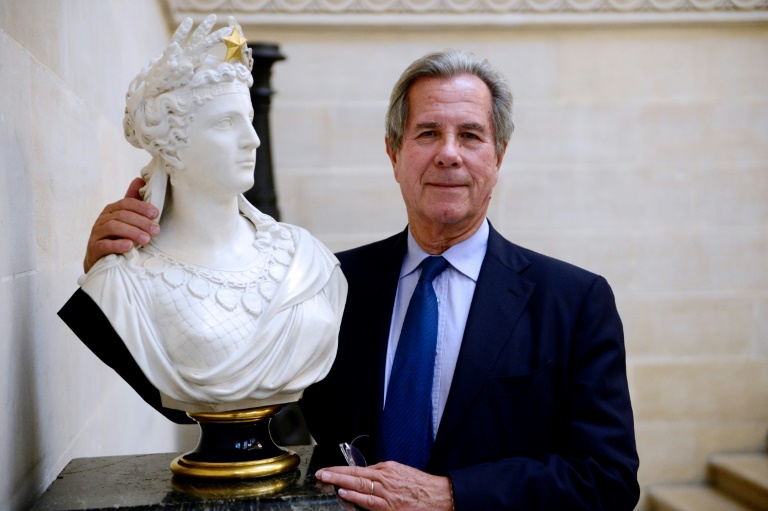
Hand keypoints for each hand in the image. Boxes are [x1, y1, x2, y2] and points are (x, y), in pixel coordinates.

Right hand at [83, 178, 159, 272]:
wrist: (101, 261)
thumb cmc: (117, 237)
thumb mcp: (126, 219)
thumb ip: (133, 201)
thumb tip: (140, 179)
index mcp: (112, 210)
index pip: (126, 203)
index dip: (142, 207)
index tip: (156, 214)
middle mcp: (103, 219)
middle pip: (122, 215)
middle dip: (141, 222)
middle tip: (156, 230)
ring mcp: (97, 233)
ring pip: (113, 228)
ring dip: (132, 232)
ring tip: (147, 240)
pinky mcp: (94, 248)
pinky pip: (104, 245)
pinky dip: (118, 245)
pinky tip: (129, 247)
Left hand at [316, 462, 452, 510]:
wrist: (439, 495)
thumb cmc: (420, 485)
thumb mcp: (399, 472)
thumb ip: (382, 475)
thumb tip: (365, 477)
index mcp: (385, 468)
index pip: (357, 468)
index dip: (340, 469)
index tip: (326, 470)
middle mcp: (384, 477)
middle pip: (355, 474)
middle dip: (335, 474)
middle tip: (320, 473)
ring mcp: (386, 491)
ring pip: (359, 484)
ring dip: (340, 482)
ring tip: (326, 481)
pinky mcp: (390, 505)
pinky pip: (370, 500)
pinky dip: (356, 496)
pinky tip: (345, 494)